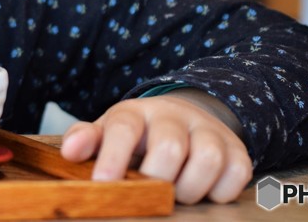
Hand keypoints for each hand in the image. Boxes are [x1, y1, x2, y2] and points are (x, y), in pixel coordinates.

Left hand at [59, 91, 252, 203]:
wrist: (184, 118)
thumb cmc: (138, 135)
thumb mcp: (108, 132)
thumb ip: (87, 139)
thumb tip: (70, 151)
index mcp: (136, 113)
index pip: (124, 129)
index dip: (113, 158)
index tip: (104, 184)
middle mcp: (174, 116)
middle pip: (169, 147)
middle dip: (158, 179)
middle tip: (151, 191)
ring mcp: (208, 130)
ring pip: (206, 159)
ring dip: (189, 188)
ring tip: (177, 194)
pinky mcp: (236, 149)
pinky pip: (237, 173)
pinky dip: (220, 191)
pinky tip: (204, 190)